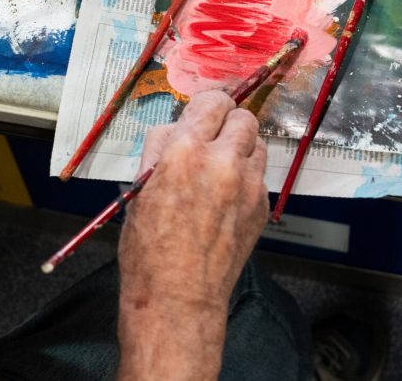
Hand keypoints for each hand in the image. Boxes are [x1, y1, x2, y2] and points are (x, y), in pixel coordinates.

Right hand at [117, 90, 267, 380]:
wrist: (178, 299)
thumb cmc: (147, 246)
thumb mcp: (140, 186)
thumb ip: (161, 147)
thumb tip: (178, 127)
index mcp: (185, 151)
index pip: (213, 101)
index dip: (208, 105)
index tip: (203, 113)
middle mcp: (222, 161)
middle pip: (244, 117)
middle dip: (228, 122)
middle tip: (212, 138)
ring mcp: (248, 186)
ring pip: (258, 143)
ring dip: (241, 146)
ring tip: (222, 165)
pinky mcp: (262, 208)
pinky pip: (260, 174)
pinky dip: (247, 175)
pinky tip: (227, 195)